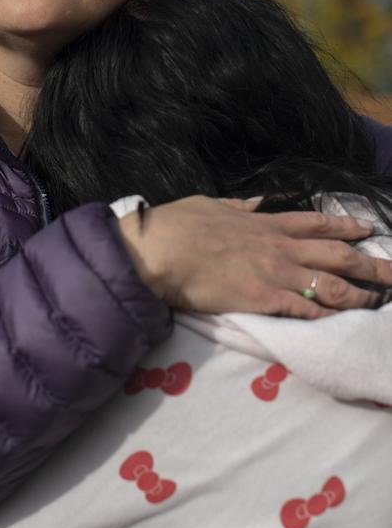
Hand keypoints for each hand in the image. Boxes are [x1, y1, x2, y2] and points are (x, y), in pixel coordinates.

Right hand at [117, 195, 391, 318]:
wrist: (158, 248)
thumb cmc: (179, 224)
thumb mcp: (214, 204)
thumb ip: (240, 207)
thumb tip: (256, 205)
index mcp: (266, 223)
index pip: (317, 223)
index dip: (347, 227)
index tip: (369, 230)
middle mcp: (278, 246)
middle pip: (336, 254)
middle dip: (370, 263)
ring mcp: (273, 272)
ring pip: (329, 283)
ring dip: (359, 293)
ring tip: (379, 301)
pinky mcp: (261, 299)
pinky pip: (303, 310)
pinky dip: (326, 317)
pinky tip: (342, 323)